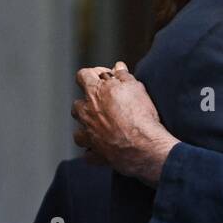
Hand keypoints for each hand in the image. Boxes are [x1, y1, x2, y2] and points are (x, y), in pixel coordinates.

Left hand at [72, 60, 177, 186]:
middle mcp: (87, 113)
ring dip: (86, 130)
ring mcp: (90, 135)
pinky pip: (88, 155)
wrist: (145, 146)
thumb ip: (124, 76)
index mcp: (95, 93)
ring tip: (99, 130)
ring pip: (78, 132)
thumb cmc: (141, 115)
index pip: (83, 75)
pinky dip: (94, 153)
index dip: (93, 74)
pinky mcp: (97, 154)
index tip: (107, 78)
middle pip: (77, 105)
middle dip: (87, 104)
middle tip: (105, 106)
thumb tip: (118, 67)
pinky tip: (102, 151)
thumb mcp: (136, 88)